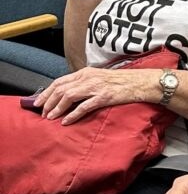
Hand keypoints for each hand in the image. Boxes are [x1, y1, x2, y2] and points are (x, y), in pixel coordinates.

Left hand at [34, 67, 158, 124]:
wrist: (142, 82)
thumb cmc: (123, 82)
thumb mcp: (101, 78)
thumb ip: (86, 83)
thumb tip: (70, 94)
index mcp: (86, 72)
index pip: (60, 81)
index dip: (47, 92)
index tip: (38, 102)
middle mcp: (88, 78)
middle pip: (61, 89)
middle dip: (48, 101)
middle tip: (42, 112)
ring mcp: (96, 87)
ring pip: (68, 96)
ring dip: (57, 108)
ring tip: (50, 117)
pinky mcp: (104, 97)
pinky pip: (84, 106)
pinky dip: (72, 114)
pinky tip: (66, 121)